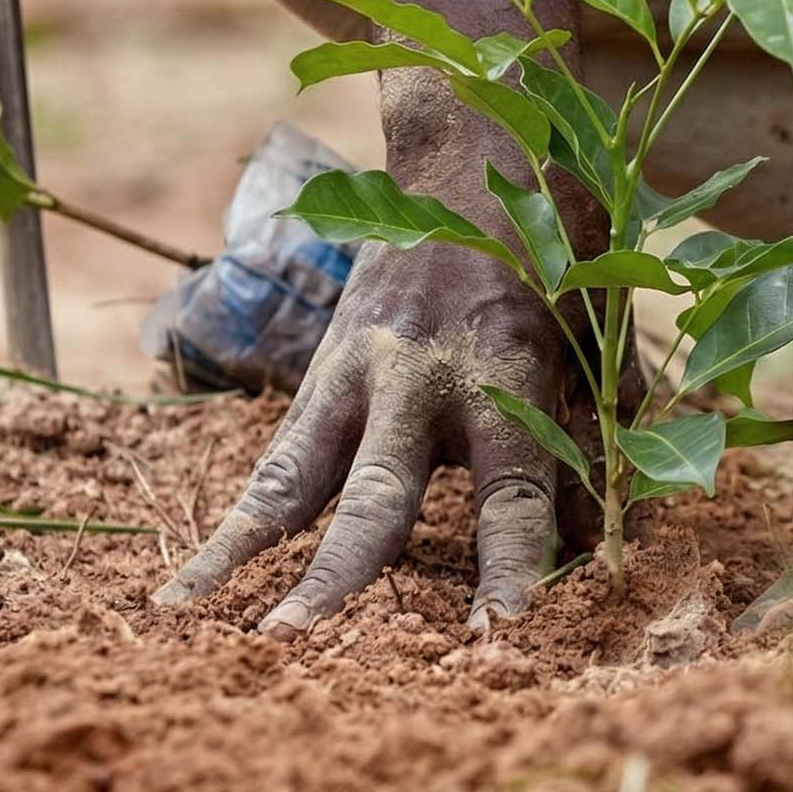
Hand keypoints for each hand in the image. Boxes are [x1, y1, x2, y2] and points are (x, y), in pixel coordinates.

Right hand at [153, 229, 584, 636]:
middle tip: (305, 644)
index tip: (496, 632)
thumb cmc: (554, 247)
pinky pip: (275, 464)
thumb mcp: (601, 330)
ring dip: (253, 557)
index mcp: (505, 372)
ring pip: (296, 483)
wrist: (469, 147)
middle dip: (340, 577)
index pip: (510, 491)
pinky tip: (189, 589)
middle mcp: (418, 378)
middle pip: (376, 497)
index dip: (506, 564)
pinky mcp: (318, 377)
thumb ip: (602, 434)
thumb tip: (603, 540)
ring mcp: (356, 375)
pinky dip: (235, 527)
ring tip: (210, 627)